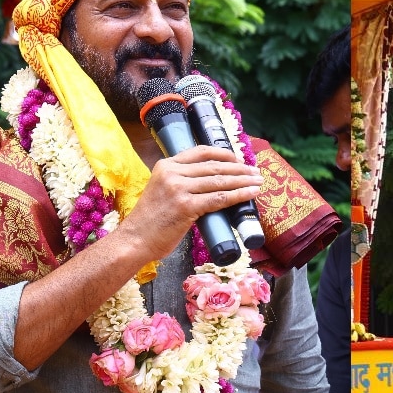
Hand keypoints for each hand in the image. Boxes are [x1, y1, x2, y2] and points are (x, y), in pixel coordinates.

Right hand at [119, 145, 263, 262]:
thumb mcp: (162, 191)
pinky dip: (238, 195)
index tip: (238, 158)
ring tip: (258, 181)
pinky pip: (219, 198)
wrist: (134, 240)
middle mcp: (172, 173)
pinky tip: (250, 193)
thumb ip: (181, 183)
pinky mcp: (186, 206)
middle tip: (255, 171)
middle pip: (214, 166)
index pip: (201, 152)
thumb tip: (210, 184)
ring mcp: (178, 189)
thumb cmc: (150, 221)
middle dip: (239, 168)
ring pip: (220, 181)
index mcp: (166, 165)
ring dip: (243, 180)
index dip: (224, 154)